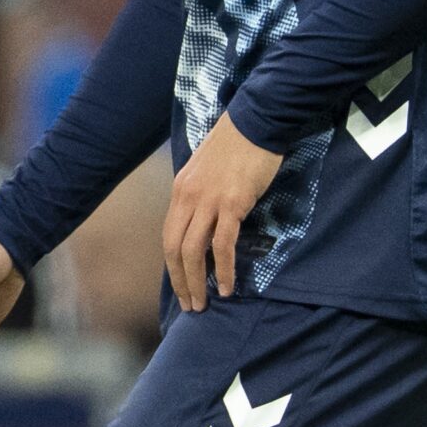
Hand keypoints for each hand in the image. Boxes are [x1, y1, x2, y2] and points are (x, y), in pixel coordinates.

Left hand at [163, 108, 281, 310]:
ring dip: (197, 281)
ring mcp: (209, 201)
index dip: (172, 264)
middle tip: (189, 305)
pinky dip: (222, 269)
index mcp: (180, 191)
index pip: (169, 236)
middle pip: (174, 248)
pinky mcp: (233, 203)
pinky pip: (223, 244)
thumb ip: (201, 196)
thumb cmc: (237, 145)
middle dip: (180, 281)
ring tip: (204, 303)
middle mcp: (188, 198)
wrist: (256, 121)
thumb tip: (204, 220)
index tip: (181, 284)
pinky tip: (226, 286)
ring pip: (193, 251)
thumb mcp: (207, 171)